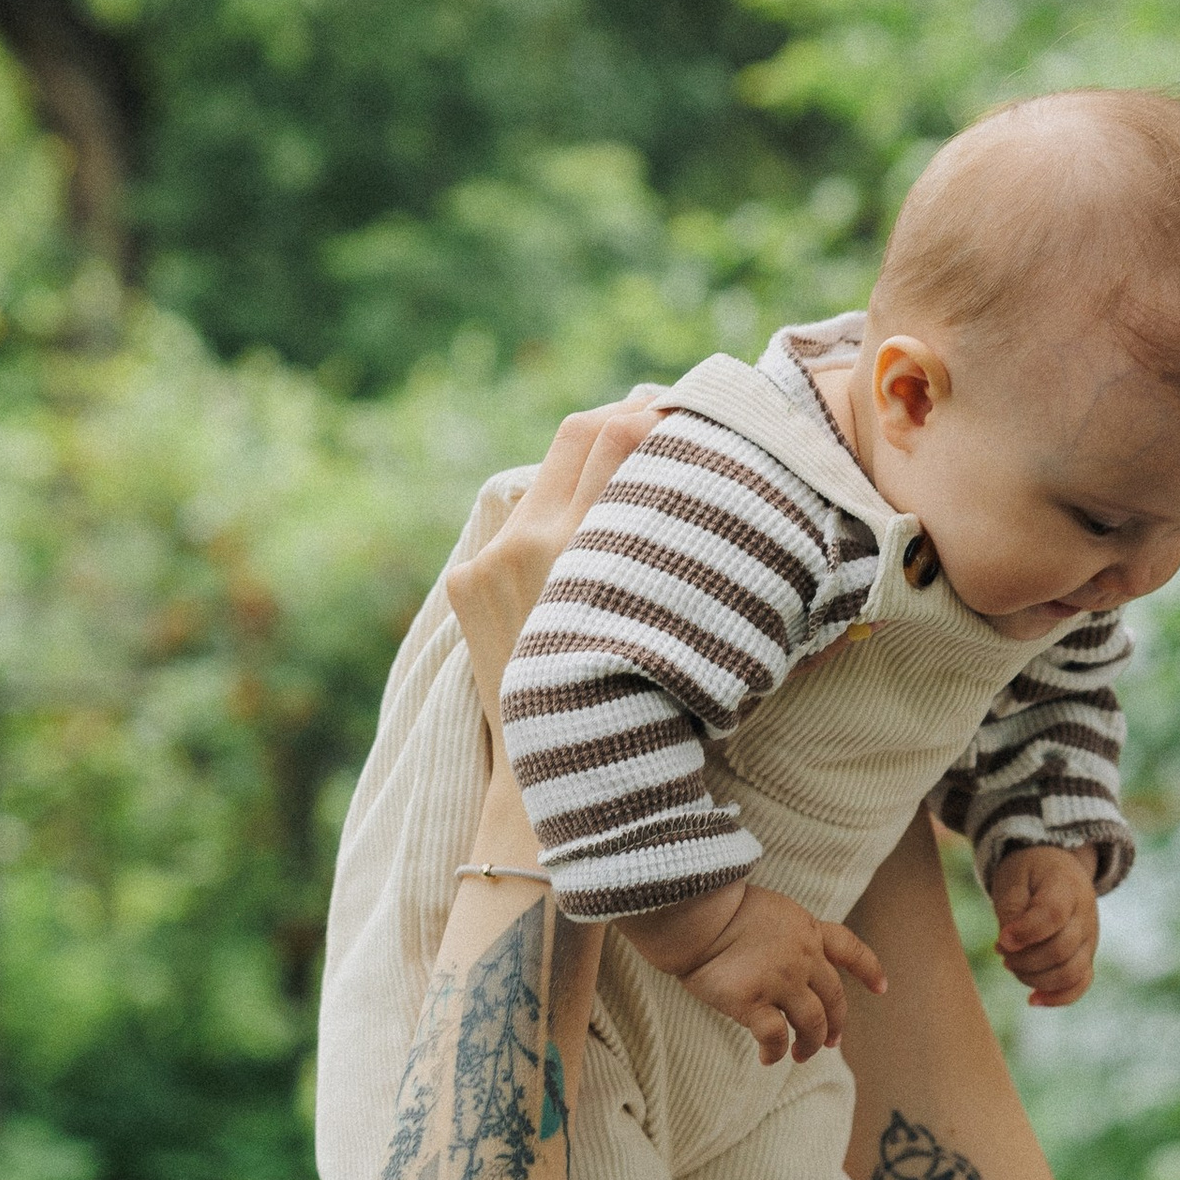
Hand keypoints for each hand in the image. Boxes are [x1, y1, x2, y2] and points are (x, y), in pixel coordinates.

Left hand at [445, 388, 675, 737]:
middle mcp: (528, 543)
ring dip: (584, 470)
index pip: (618, 438)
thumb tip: (715, 488)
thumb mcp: (674, 619)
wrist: (554, 766)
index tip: (684, 416)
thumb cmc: (643, 705)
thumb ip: (683, 550)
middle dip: (621, 419)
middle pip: (578, 434)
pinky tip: (578, 544)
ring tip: (623, 481)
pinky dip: (550, 522)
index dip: (655, 414)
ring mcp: (488, 559)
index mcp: (585, 550)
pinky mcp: (465, 579)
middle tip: (657, 423)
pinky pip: (514, 525)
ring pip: (544, 476)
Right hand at [647, 882, 887, 1063]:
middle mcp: (802, 956)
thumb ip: (783, 937)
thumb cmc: (717, 909)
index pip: (849, 948)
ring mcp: (780, 980)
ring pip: (812, 1023)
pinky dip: (775, 1052)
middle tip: (831, 1042)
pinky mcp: (752, 1001)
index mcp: (806, 929)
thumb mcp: (768, 911)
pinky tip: (768, 1058)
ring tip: (800, 1054)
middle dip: (837, 1023)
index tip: (881, 988)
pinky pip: (774, 1036)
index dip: (869, 969)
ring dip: (811, 1044)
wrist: (691, 913)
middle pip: (834, 998)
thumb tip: (785, 964)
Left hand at [989, 843, 1100, 1005]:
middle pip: (1060, 950)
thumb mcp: (1013, 878)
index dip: (1025, 932)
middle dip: (1023, 959)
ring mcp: (1090, 938)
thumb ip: (1011, 909)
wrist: (1056, 869)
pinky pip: (1080, 984)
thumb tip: (1009, 945)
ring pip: (1069, 973)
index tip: (1000, 939)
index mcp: (1067, 887)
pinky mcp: (1086, 956)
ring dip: (1033, 977)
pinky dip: (1058, 997)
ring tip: (1011, 964)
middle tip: (999, 948)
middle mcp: (1085, 915)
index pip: (1053, 915)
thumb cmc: (1029, 873)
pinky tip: (1032, 999)